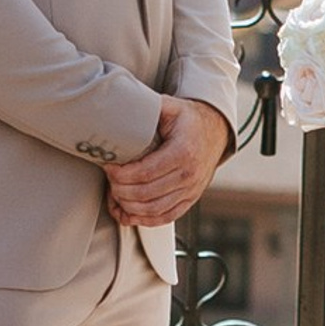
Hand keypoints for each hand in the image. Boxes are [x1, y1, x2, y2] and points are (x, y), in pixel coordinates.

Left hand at [105, 91, 231, 227]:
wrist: (216, 131)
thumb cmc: (189, 119)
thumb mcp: (171, 106)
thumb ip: (149, 107)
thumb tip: (122, 107)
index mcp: (183, 152)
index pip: (145, 173)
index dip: (121, 175)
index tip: (108, 166)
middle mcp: (189, 175)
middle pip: (146, 194)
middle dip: (120, 191)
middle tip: (109, 180)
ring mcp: (191, 190)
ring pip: (153, 210)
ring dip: (128, 207)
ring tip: (114, 195)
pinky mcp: (190, 199)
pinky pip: (165, 217)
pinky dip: (143, 220)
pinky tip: (127, 214)